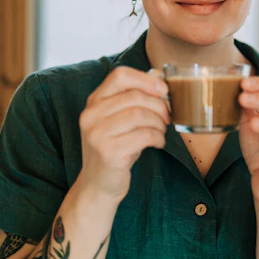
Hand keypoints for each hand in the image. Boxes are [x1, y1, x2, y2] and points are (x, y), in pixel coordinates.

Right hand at [77, 66, 170, 202]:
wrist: (99, 184)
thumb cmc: (116, 147)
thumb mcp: (121, 119)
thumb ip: (135, 96)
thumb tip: (157, 74)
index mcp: (93, 102)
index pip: (120, 76)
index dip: (146, 80)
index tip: (163, 91)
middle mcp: (90, 115)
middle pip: (135, 96)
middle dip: (159, 106)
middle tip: (167, 117)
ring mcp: (97, 134)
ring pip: (140, 115)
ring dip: (159, 123)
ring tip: (161, 131)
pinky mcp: (109, 153)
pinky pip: (143, 136)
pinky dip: (158, 138)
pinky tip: (157, 143)